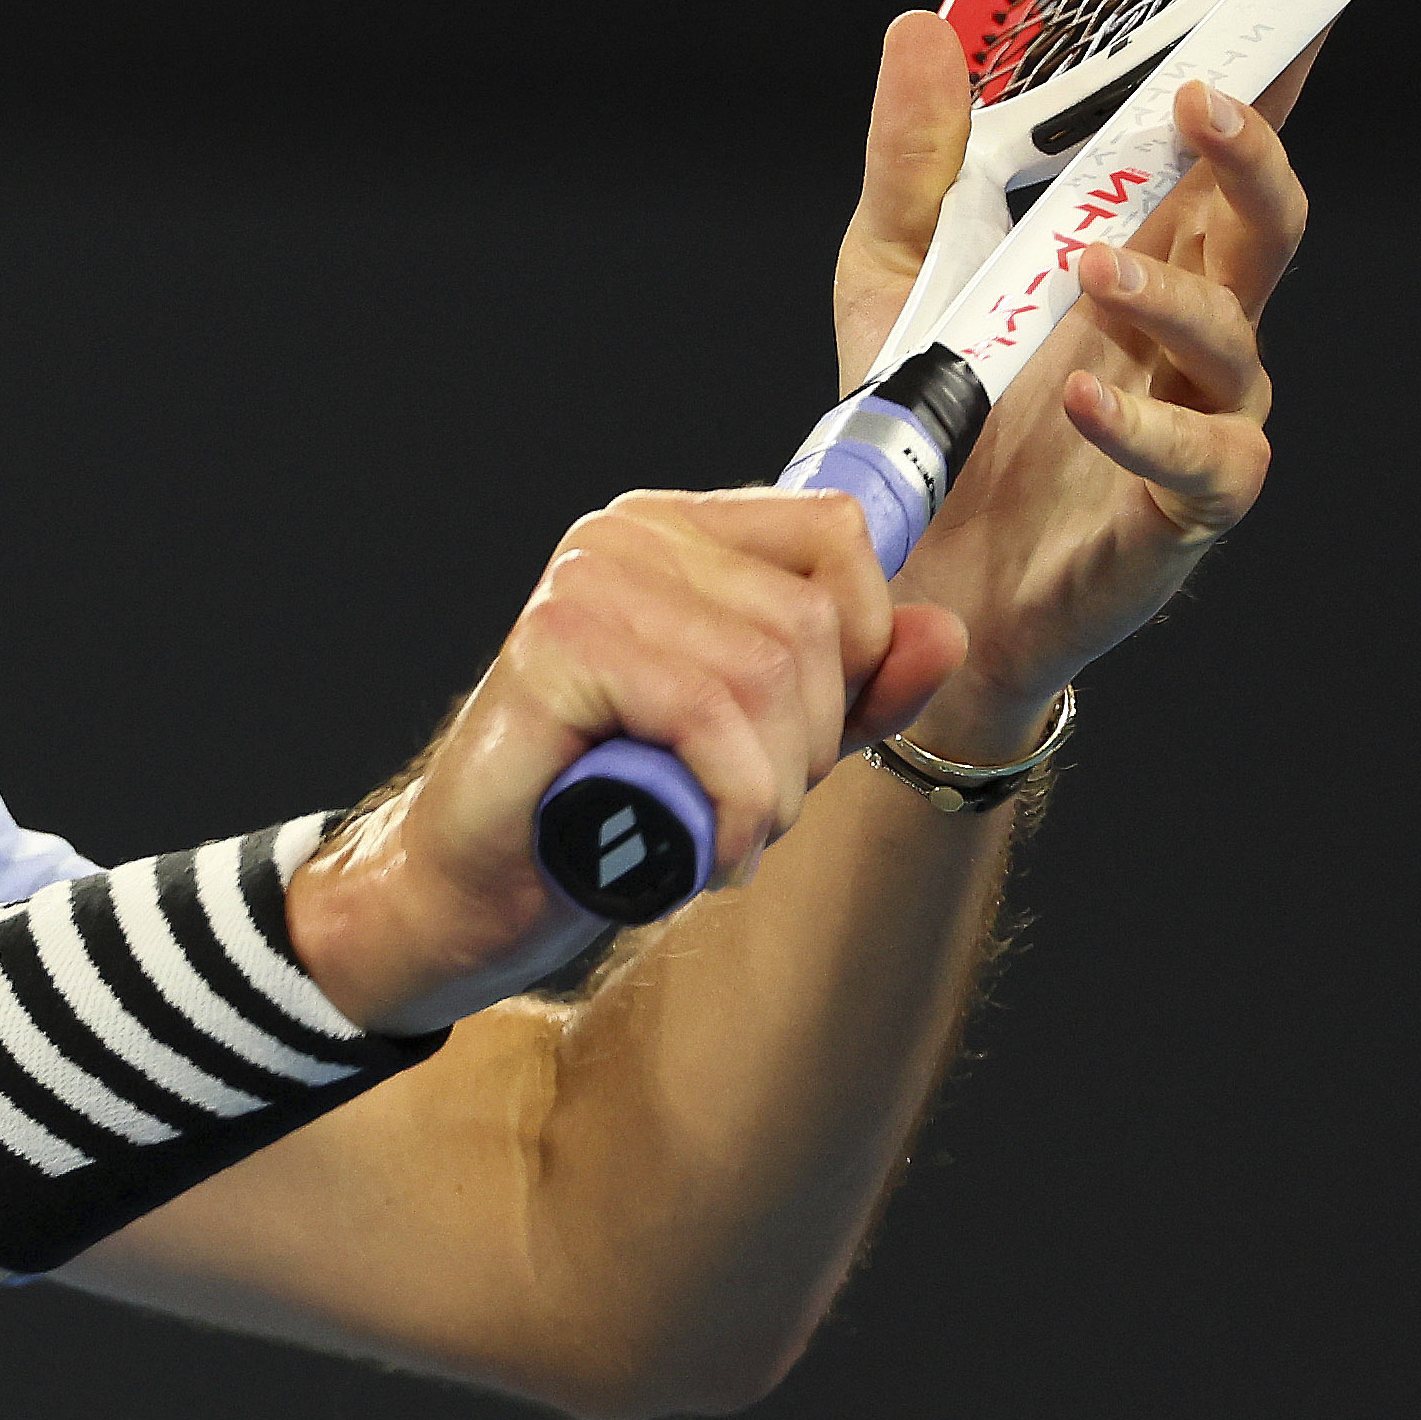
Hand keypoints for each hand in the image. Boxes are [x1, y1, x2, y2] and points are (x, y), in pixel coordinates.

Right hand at [290, 489, 968, 1032]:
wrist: (475, 887)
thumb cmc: (607, 810)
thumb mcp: (762, 746)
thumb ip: (853, 691)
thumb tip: (945, 633)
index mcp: (676, 532)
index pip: (838, 534)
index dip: (860, 647)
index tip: (807, 735)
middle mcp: (627, 535)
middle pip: (812, 620)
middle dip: (811, 745)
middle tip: (752, 811)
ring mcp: (585, 581)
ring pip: (769, 672)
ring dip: (770, 787)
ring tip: (722, 833)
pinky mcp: (555, 644)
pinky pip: (706, 714)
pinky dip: (729, 803)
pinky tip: (702, 851)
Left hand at [840, 11, 1313, 756]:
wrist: (912, 585)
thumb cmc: (932, 430)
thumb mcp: (895, 280)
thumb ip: (916, 164)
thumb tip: (923, 29)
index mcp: (1140, 262)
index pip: (1214, 161)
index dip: (1258, 85)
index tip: (1272, 6)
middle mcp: (1186, 335)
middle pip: (1262, 227)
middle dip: (1248, 157)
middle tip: (1197, 106)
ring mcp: (1196, 420)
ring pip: (1236, 336)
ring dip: (1171, 292)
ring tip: (1095, 269)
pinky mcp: (1181, 510)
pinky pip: (1199, 459)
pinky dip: (1142, 426)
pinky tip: (1084, 398)